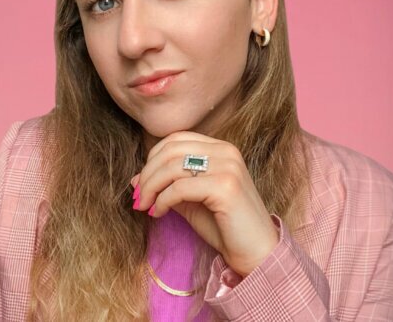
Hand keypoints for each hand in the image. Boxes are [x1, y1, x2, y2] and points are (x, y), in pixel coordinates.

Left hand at [131, 130, 279, 277]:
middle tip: (138, 198)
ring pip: (172, 167)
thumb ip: (167, 186)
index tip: (141, 184)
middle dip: (147, 174)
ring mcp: (228, 167)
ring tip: (144, 207)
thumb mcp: (191, 201)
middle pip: (171, 150)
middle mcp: (226, 152)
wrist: (256, 252)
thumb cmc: (224, 226)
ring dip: (151, 188)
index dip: (152, 159)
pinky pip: (180, 188)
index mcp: (221, 148)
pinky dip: (162, 200)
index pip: (176, 139)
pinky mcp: (225, 187)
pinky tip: (158, 213)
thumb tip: (135, 179)